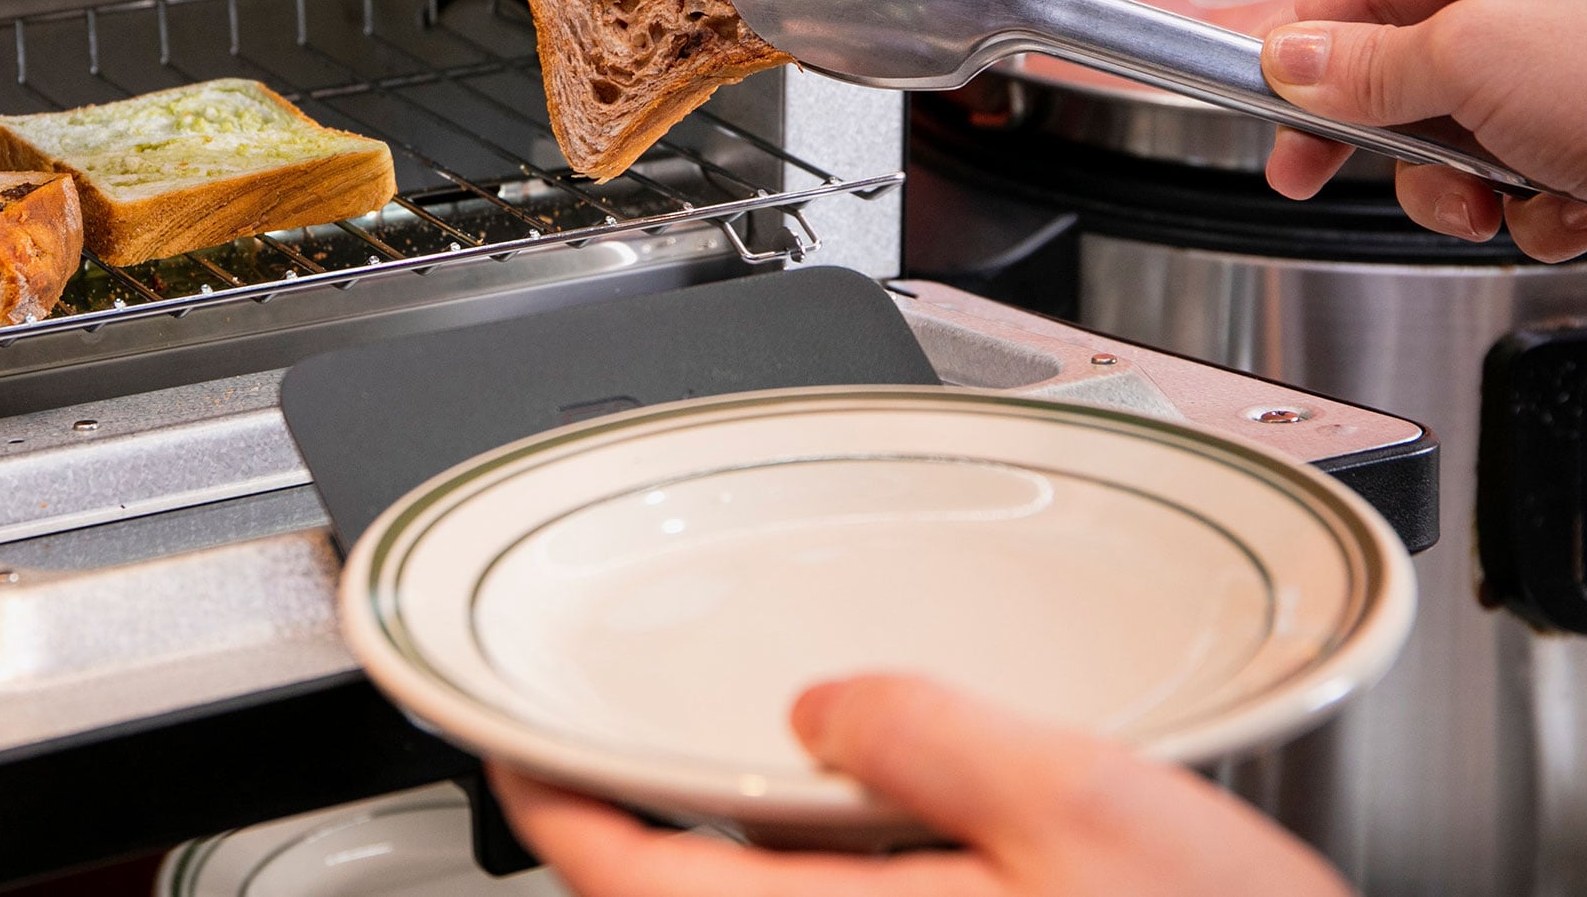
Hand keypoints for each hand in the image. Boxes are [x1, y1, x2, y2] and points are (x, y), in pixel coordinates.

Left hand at [489, 674, 1350, 896]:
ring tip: (709, 775)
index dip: (544, 803)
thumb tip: (819, 707)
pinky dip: (802, 880)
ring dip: (714, 857)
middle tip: (599, 748)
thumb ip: (931, 739)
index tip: (500, 743)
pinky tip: (856, 837)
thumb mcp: (1085, 806)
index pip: (624, 877)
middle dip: (627, 833)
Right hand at [1259, 0, 1586, 316]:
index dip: (1310, 39)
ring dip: (1452, 184)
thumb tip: (1286, 59)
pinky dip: (1519, 210)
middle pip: (1404, 66)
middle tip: (1312, 166)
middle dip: (1381, 130)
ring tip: (1488, 198)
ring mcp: (1572, 76)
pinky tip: (1564, 206)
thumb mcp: (1468, 60)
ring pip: (1447, 138)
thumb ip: (1361, 66)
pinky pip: (1504, 184)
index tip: (1263, 89)